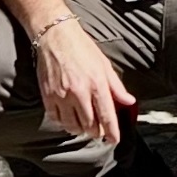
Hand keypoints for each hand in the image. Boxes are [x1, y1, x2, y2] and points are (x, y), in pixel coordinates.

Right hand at [34, 11, 135, 146]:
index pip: (107, 116)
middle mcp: (79, 92)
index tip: (114, 140)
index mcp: (96, 84)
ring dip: (80, 129)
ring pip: (73, 126)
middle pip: (90, 126)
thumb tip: (129, 101)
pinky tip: (69, 117)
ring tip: (84, 125)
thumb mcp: (104, 64)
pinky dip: (64, 123)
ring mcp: (62, 96)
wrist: (55, 36)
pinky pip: (57, 119)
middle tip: (99, 130)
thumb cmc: (82, 48)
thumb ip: (116, 86)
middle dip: (96, 131)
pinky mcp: (48, 96)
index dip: (112, 132)